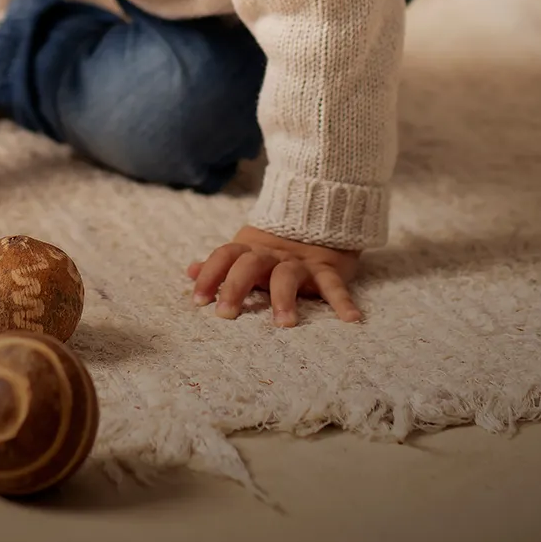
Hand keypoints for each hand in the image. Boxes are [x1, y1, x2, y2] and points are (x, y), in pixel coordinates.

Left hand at [188, 225, 361, 325]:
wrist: (320, 216)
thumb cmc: (276, 247)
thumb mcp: (246, 251)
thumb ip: (220, 264)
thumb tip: (189, 271)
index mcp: (250, 250)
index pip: (224, 256)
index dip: (209, 275)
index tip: (197, 301)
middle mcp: (271, 255)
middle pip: (249, 265)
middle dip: (235, 288)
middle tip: (226, 315)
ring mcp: (300, 262)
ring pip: (287, 277)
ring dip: (284, 299)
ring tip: (284, 325)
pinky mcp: (327, 269)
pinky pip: (334, 285)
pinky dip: (343, 302)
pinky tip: (351, 319)